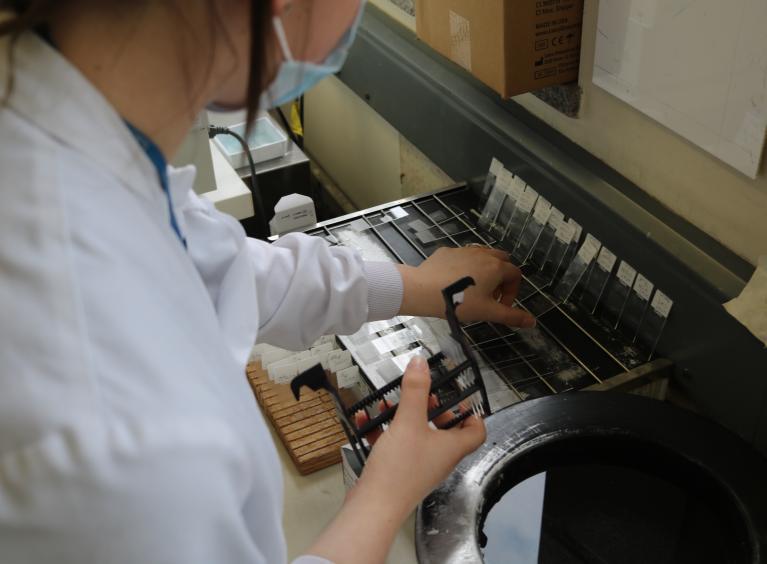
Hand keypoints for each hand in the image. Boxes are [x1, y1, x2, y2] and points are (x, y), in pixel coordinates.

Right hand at [305, 357, 484, 562]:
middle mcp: (439, 458)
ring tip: (389, 402)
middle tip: (421, 394)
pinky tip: (366, 419)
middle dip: (431, 408)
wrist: (373, 507)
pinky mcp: (397, 471)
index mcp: (451, 448)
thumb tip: (421, 363)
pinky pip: (394, 445)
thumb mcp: (408, 422)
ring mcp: (418, 466)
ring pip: (416, 435)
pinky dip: (383, 431)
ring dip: (403, 416)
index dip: (472, 413)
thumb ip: (415, 390)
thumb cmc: (399, 468)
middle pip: (444, 430)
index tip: (460, 396)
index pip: (476, 431)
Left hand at [397, 246, 535, 327]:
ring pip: (482, 255)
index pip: (515, 274)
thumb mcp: (487, 312)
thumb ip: (511, 316)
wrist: (423, 290)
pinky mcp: (447, 251)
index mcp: (496, 267)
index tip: (501, 305)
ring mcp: (464, 250)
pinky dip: (465, 267)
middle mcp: (483, 254)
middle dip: (501, 277)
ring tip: (474, 289)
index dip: (513, 291)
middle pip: (502, 260)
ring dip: (485, 270)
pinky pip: (462, 256)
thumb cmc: (459, 302)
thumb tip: (532, 322)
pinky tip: (454, 282)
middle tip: (491, 295)